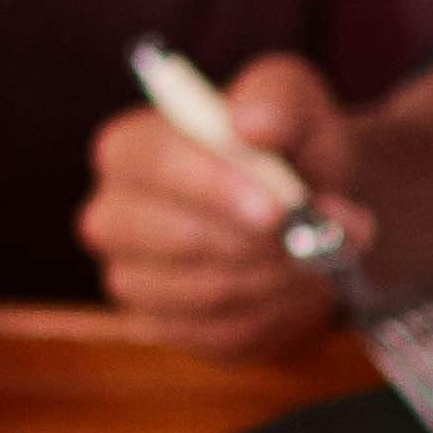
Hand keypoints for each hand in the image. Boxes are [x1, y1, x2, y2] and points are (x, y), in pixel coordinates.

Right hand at [79, 49, 358, 362]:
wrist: (313, 213)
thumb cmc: (291, 148)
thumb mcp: (295, 101)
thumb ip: (276, 100)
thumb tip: (251, 124)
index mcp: (129, 149)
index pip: (155, 166)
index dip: (215, 187)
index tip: (276, 207)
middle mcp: (113, 216)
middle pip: (173, 238)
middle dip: (255, 242)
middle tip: (317, 238)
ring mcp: (131, 278)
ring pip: (203, 291)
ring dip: (275, 277)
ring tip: (319, 256)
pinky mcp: (163, 327)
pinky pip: (219, 333)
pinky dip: (273, 313)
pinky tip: (297, 286)